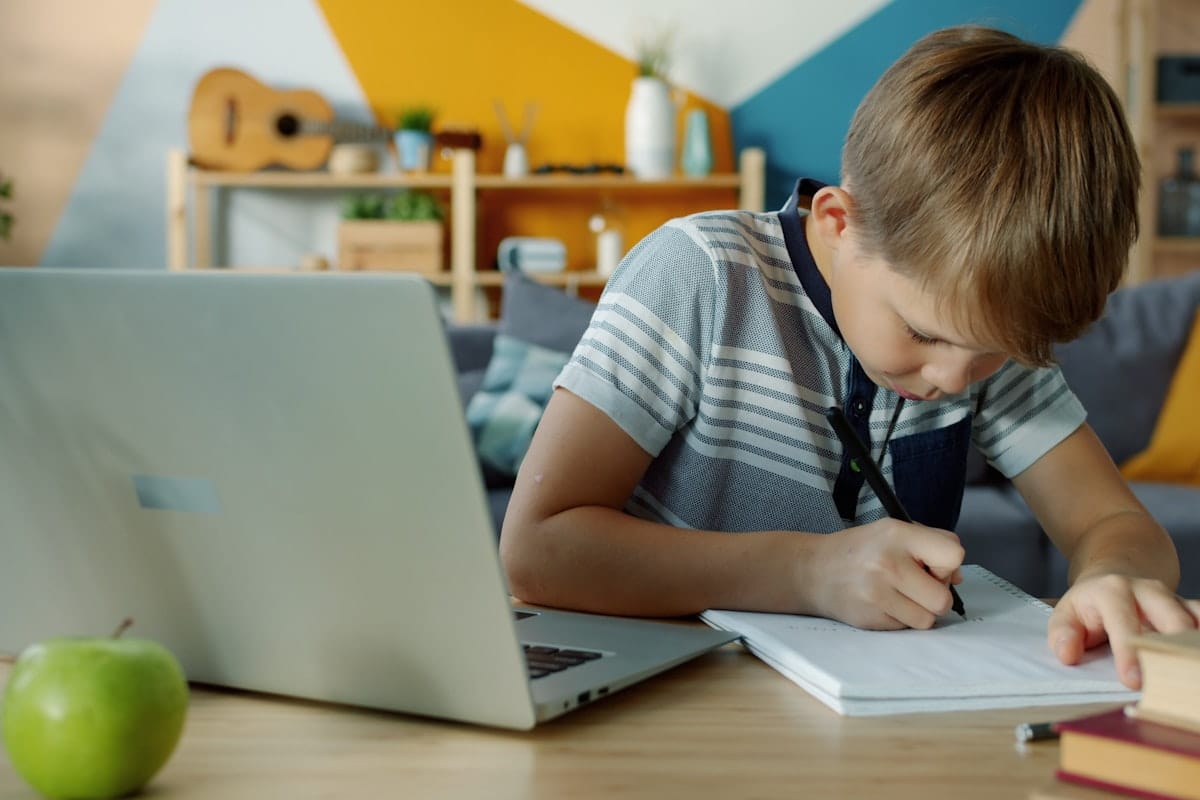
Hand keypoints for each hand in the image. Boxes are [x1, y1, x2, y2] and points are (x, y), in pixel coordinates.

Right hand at [810, 518, 963, 630]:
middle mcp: (887, 563)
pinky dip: (899, 619)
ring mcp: (877, 594)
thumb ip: (931, 545)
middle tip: (917, 586)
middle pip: (942, 599)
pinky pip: (905, 629)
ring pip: (927, 620)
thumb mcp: (893, 532)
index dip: (948, 565)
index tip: (932, 566)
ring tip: (899, 596)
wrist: (813, 570)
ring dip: (919, 612)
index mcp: (897, 535)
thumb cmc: (861, 550)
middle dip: (935, 596)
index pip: (953, 555)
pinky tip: (882, 604)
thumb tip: (958, 579)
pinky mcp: (870, 619)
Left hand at [1048, 574, 1199, 688]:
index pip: (1123, 623)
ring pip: (1195, 621)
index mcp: (1113, 592)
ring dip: (1194, 647)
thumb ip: (1063, 634)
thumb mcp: (1065, 615)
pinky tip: (1196, 661)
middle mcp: (1148, 591)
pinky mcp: (1189, 609)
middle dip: (1173, 651)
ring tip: (1191, 674)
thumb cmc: (1089, 606)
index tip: (1133, 681)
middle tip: (1173, 684)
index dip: (1129, 653)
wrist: (1112, 580)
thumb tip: (1068, 654)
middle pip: (1171, 620)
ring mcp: (1174, 599)